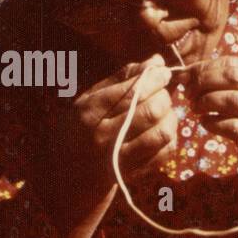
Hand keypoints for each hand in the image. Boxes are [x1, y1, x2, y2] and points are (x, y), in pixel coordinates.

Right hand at [54, 54, 177, 188]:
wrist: (66, 176)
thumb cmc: (80, 129)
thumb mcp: (89, 100)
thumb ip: (120, 79)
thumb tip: (156, 61)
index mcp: (89, 113)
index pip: (131, 92)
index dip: (154, 79)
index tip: (164, 73)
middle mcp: (103, 136)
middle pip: (150, 111)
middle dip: (164, 97)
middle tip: (163, 93)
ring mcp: (119, 159)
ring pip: (162, 133)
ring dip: (171, 117)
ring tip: (165, 112)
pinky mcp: (133, 174)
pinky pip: (165, 153)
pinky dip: (171, 138)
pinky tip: (162, 130)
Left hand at [190, 56, 237, 202]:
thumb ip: (220, 84)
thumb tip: (183, 74)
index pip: (233, 63)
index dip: (205, 68)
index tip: (187, 78)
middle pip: (233, 77)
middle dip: (204, 82)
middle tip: (189, 94)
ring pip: (233, 100)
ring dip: (207, 102)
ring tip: (195, 109)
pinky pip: (232, 126)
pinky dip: (212, 123)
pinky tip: (205, 123)